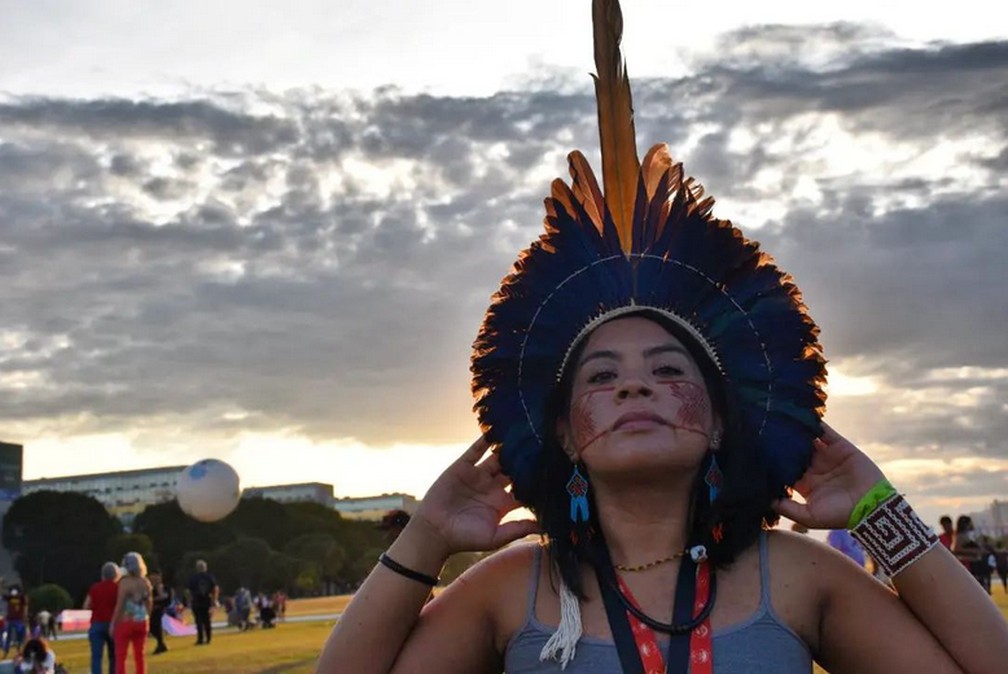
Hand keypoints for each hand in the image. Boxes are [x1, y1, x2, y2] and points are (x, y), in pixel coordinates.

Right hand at [408, 436, 538, 556]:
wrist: (434, 532)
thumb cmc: (465, 538)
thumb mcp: (495, 537)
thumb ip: (518, 529)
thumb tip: (546, 526)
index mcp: (503, 503)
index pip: (524, 488)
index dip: (536, 480)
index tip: (553, 469)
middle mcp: (493, 486)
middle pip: (513, 469)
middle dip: (525, 459)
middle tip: (542, 444)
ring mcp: (478, 475)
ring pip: (497, 457)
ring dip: (508, 447)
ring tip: (522, 432)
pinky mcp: (463, 467)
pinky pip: (475, 450)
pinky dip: (484, 440)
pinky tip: (495, 428)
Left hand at [773, 422, 885, 529]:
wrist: (873, 506)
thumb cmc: (840, 515)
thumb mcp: (809, 516)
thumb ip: (786, 508)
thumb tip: (764, 500)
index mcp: (804, 484)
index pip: (784, 469)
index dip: (772, 461)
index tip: (755, 452)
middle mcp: (814, 468)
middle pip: (793, 451)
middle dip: (781, 442)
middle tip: (762, 430)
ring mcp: (826, 455)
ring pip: (806, 439)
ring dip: (795, 430)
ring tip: (778, 418)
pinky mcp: (839, 445)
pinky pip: (825, 431)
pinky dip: (814, 423)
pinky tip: (800, 415)